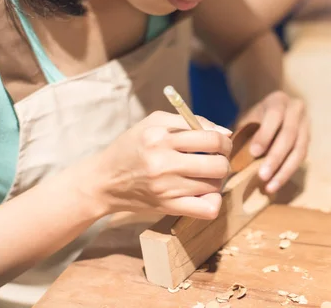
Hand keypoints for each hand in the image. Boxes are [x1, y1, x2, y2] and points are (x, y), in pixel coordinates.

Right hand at [79, 111, 233, 219]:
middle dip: (224, 160)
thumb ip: (190, 121)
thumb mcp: (154, 122)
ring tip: (205, 174)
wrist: (105, 181)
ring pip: (215, 185)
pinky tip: (204, 193)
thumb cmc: (132, 147)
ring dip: (216, 179)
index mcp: (160, 137)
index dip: (224, 140)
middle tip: (216, 159)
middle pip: (218, 164)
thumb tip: (225, 132)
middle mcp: (163, 163)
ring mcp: (166, 188)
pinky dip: (213, 202)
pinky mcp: (167, 207)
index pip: (211, 138)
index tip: (221, 143)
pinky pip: (206, 209)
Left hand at [237, 91, 309, 193]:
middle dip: (275, 157)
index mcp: (279, 100)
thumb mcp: (248, 119)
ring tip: (270, 186)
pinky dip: (287, 173)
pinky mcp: (308, 141)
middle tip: (262, 176)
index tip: (254, 152)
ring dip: (284, 170)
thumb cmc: (254, 119)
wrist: (272, 113)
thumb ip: (243, 133)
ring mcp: (306, 125)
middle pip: (289, 135)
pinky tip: (275, 184)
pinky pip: (300, 159)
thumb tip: (230, 154)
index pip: (275, 115)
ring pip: (299, 149)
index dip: (265, 134)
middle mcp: (296, 110)